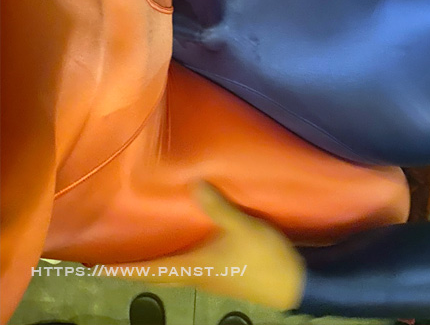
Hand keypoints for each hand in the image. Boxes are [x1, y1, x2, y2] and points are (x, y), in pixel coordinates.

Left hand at [104, 182, 304, 309]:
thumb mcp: (243, 228)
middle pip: (157, 271)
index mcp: (194, 268)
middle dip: (134, 264)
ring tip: (137, 243)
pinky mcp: (221, 271)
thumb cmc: (265, 260)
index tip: (97, 268)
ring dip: (153, 259)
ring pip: (172, 268)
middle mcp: (196, 275)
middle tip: (111, 252)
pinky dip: (173, 254)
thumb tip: (194, 183)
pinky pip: (187, 263)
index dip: (124, 268)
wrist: (295, 284)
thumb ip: (218, 206)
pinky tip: (178, 238)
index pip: (151, 270)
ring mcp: (209, 275)